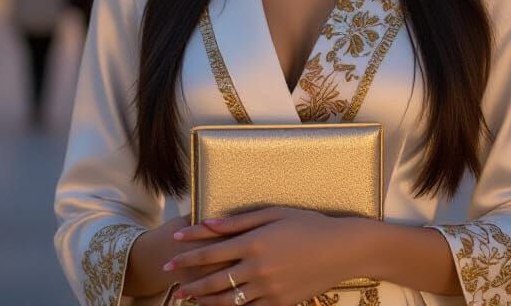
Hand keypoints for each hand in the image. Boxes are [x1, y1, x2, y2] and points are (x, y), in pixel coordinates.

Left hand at [163, 207, 355, 305]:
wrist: (339, 250)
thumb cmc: (307, 224)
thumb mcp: (273, 213)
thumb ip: (238, 221)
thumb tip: (208, 223)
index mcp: (254, 243)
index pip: (212, 251)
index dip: (189, 253)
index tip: (171, 254)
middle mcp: (257, 269)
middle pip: (214, 279)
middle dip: (190, 282)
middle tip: (172, 286)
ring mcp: (268, 289)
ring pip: (227, 300)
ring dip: (205, 300)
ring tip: (189, 300)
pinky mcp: (279, 303)